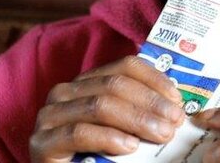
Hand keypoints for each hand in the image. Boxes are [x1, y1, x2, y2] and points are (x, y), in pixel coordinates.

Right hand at [29, 56, 185, 162]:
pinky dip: (109, 138)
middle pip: (115, 84)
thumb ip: (138, 111)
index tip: (177, 99)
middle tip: (175, 120)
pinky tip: (130, 146)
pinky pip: (79, 133)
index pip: (125, 66)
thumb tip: (175, 104)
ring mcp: (50, 116)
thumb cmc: (96, 156)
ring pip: (100, 105)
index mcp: (86, 82)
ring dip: (137, 119)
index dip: (154, 79)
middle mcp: (65, 92)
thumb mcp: (121, 127)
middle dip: (150, 102)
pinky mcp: (42, 143)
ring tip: (161, 134)